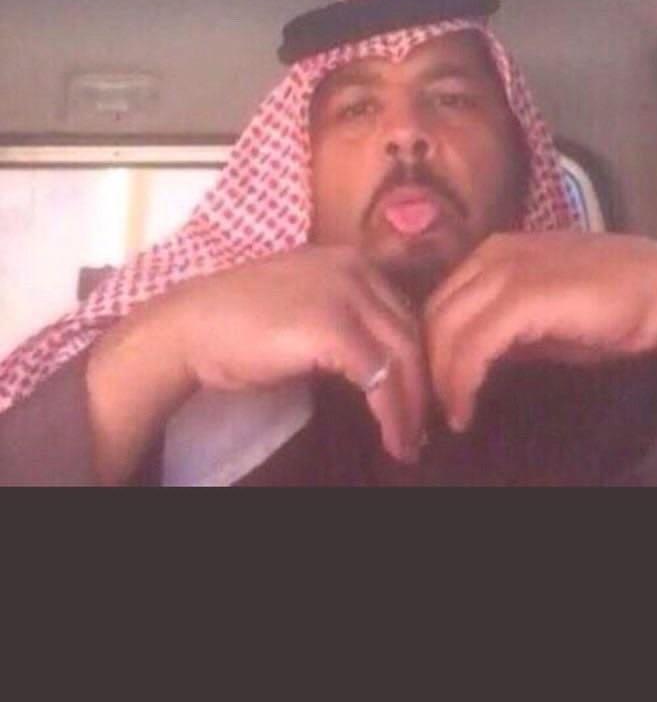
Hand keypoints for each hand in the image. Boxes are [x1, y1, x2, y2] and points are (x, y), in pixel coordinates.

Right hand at [154, 245, 428, 462]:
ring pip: (403, 355)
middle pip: (411, 332)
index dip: (415, 358)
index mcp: (350, 259)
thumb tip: (380, 362)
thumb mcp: (303, 304)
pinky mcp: (335, 328)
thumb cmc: (236, 322)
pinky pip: (380, 377)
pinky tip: (391, 437)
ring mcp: (347, 294)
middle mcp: (356, 267)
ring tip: (408, 442)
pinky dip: (391, 413)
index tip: (416, 397)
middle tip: (420, 428)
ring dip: (411, 406)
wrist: (190, 326)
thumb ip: (343, 317)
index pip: (403, 310)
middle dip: (421, 385)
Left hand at [423, 231, 656, 432]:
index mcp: (494, 254)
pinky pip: (474, 342)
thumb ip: (503, 329)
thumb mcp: (543, 318)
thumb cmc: (612, 309)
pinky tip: (466, 407)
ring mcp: (508, 268)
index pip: (439, 303)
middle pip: (433, 314)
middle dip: (428, 367)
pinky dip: (463, 378)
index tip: (433, 394)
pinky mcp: (525, 293)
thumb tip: (466, 366)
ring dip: (442, 378)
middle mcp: (493, 254)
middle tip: (435, 412)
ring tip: (453, 416)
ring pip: (446, 328)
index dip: (430, 351)